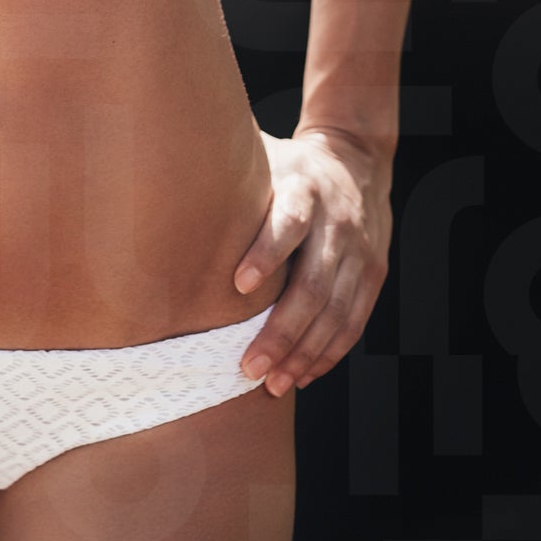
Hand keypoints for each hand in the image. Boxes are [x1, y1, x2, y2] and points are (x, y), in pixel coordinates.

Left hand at [231, 126, 392, 394]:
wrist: (357, 158)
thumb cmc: (291, 167)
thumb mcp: (264, 160)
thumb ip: (232, 185)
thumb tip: (166, 199)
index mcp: (305, 189)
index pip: (289, 222)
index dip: (266, 253)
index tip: (238, 284)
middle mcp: (337, 222)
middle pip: (313, 283)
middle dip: (281, 331)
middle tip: (249, 365)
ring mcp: (361, 251)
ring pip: (335, 312)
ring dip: (304, 353)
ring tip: (274, 382)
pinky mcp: (374, 273)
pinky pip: (354, 321)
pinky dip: (329, 353)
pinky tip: (304, 374)